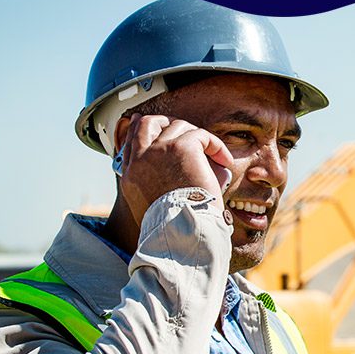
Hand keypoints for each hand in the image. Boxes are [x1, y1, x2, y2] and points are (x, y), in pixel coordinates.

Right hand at [117, 114, 232, 225]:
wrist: (182, 231)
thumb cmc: (176, 227)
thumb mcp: (155, 206)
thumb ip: (158, 185)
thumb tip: (182, 172)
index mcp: (131, 175)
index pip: (131, 140)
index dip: (142, 130)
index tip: (155, 128)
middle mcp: (141, 159)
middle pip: (146, 123)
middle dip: (166, 122)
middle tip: (186, 133)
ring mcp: (159, 150)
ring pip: (178, 127)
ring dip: (197, 139)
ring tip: (212, 157)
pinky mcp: (182, 147)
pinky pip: (201, 135)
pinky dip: (215, 145)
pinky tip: (223, 160)